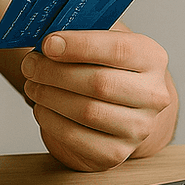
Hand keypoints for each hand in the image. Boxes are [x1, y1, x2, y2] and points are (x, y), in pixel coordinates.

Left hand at [20, 29, 175, 171]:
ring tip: (33, 84)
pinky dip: (50, 120)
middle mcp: (153, 95)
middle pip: (99, 83)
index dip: (79, 45)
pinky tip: (42, 106)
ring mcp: (138, 128)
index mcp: (151, 58)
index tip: (48, 43)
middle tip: (30, 65)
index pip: (119, 49)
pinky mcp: (116, 153)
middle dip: (55, 72)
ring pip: (86, 112)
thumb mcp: (99, 40)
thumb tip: (45, 32)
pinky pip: (75, 137)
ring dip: (49, 96)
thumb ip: (79, 31)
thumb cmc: (104, 67)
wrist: (121, 108)